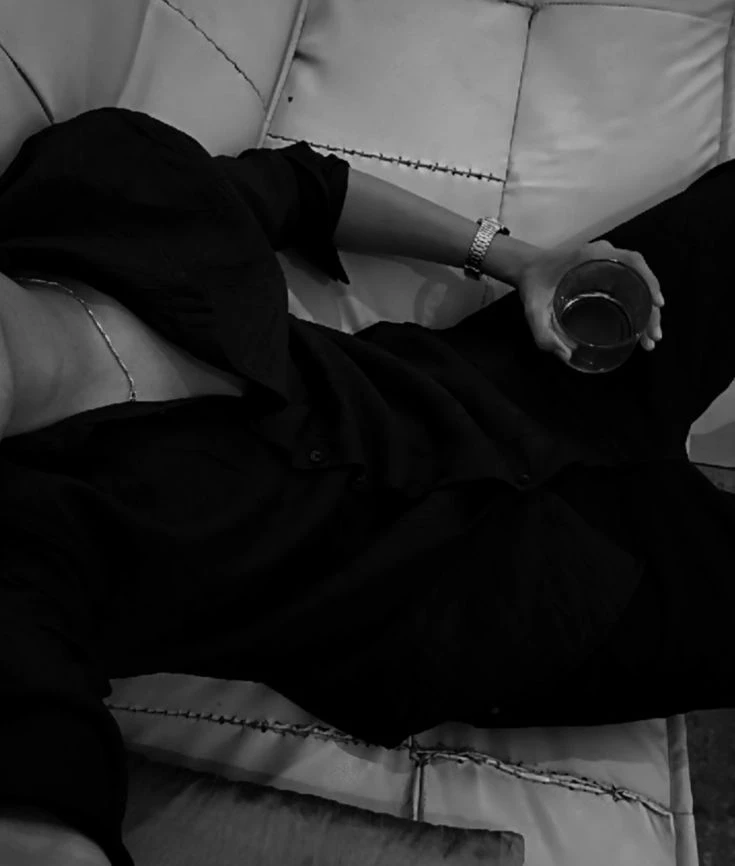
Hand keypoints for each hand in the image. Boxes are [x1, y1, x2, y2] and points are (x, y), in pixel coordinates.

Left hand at [516, 239, 664, 363]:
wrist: (527, 270)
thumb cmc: (532, 286)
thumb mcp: (532, 310)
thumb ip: (543, 334)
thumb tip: (567, 355)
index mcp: (592, 256)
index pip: (632, 261)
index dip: (649, 281)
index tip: (656, 305)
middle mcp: (605, 256)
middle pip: (640, 277)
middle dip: (651, 308)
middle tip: (653, 337)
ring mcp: (608, 264)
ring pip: (637, 284)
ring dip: (647, 310)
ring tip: (649, 338)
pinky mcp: (607, 275)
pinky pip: (629, 287)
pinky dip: (637, 306)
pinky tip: (639, 328)